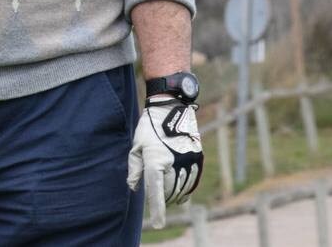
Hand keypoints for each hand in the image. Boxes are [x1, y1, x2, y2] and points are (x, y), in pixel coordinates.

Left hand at [127, 96, 203, 227]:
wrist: (172, 108)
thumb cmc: (150, 126)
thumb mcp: (137, 146)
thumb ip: (135, 169)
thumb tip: (134, 188)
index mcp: (155, 161)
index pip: (156, 192)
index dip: (157, 210)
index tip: (157, 224)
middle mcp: (173, 163)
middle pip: (168, 192)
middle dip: (162, 198)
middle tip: (156, 195)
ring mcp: (188, 161)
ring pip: (181, 189)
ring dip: (174, 195)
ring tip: (167, 191)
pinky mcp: (197, 159)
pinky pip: (192, 182)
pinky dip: (186, 190)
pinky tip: (181, 194)